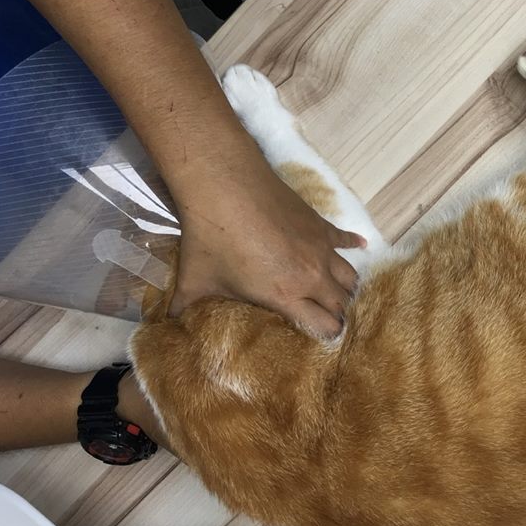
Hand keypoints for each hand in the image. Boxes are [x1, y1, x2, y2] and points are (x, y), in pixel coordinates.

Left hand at [170, 167, 364, 335]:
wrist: (225, 186)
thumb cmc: (211, 238)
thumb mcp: (194, 281)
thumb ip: (184, 309)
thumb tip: (165, 326)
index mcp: (286, 295)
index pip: (325, 327)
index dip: (326, 336)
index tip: (320, 339)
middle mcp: (312, 276)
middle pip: (342, 304)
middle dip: (338, 316)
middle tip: (331, 321)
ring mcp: (321, 249)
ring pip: (350, 277)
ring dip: (346, 289)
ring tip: (341, 295)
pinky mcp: (321, 225)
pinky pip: (347, 241)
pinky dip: (353, 247)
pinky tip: (360, 247)